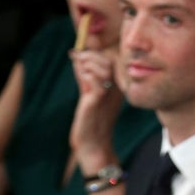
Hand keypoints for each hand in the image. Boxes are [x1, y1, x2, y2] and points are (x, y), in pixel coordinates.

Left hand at [69, 47, 123, 162]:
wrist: (92, 143)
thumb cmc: (90, 119)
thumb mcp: (88, 91)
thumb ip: (84, 74)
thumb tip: (76, 54)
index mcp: (118, 85)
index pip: (112, 58)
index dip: (96, 52)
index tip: (78, 54)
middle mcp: (117, 88)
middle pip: (109, 59)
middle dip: (91, 55)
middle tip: (78, 59)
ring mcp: (110, 93)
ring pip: (104, 66)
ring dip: (88, 63)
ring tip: (80, 70)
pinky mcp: (100, 99)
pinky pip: (95, 79)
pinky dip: (85, 75)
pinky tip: (82, 81)